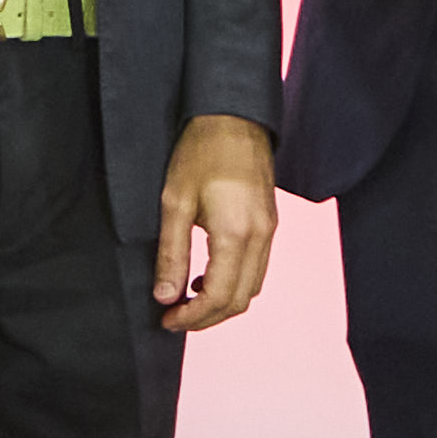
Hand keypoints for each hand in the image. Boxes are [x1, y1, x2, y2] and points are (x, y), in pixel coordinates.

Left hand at [150, 113, 279, 331]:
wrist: (233, 117)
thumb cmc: (201, 153)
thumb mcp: (174, 203)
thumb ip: (171, 254)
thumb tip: (165, 296)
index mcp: (237, 234)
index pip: (219, 296)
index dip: (192, 316)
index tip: (167, 320)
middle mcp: (261, 237)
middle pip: (240, 300)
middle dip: (207, 317)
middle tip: (174, 317)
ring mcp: (270, 231)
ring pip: (252, 288)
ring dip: (222, 302)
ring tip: (188, 300)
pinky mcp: (270, 223)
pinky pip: (258, 268)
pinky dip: (235, 283)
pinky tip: (208, 276)